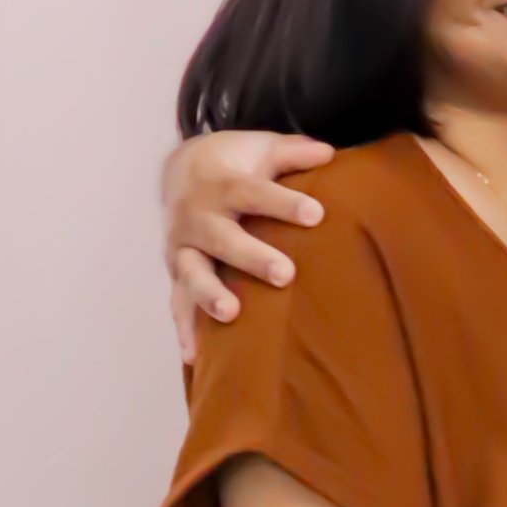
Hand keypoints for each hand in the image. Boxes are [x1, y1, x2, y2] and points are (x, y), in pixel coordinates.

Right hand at [162, 130, 333, 362]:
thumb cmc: (234, 164)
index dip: (283, 203)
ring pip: (192, 272)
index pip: (252, 193)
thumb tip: (329, 152)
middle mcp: (197, 217)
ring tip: (231, 314)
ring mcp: (183, 248)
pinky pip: (177, 303)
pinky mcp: (177, 273)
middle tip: (286, 274)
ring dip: (209, 294)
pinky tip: (195, 357)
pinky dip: (185, 329)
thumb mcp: (260, 149)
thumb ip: (293, 152)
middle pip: (222, 237)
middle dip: (251, 256)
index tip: (316, 214)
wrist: (180, 172)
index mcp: (221, 184)